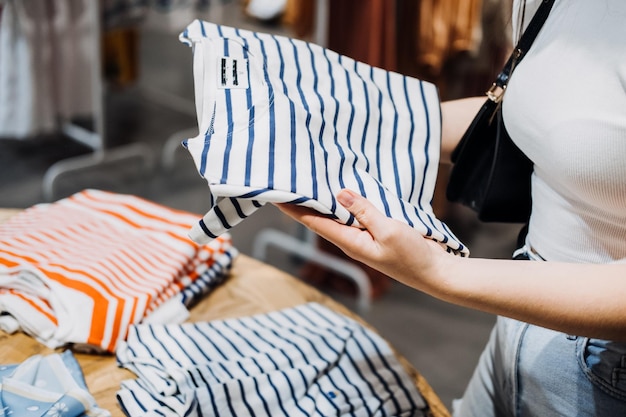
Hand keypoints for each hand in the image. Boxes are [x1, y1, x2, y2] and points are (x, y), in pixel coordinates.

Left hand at [276, 189, 451, 291]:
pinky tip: (346, 186)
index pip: (311, 221)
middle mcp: (351, 238)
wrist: (435, 272)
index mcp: (348, 241)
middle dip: (304, 199)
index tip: (274, 191)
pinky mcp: (376, 230)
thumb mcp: (388, 230)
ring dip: (326, 196)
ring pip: (339, 212)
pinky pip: (357, 211)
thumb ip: (364, 211)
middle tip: (290, 176)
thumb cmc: (412, 256)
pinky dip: (349, 199)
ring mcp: (363, 235)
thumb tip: (339, 193)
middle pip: (321, 215)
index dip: (292, 207)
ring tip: (311, 175)